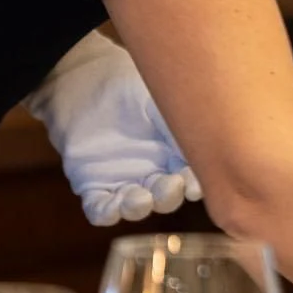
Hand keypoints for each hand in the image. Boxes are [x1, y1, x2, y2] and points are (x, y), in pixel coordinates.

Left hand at [25, 31, 202, 227]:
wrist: (85, 79)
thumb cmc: (128, 87)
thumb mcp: (159, 103)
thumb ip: (180, 126)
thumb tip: (207, 143)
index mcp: (174, 156)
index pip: (190, 178)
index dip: (194, 185)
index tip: (194, 183)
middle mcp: (152, 174)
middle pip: (166, 197)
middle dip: (169, 196)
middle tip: (171, 184)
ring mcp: (123, 182)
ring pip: (135, 207)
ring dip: (139, 207)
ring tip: (141, 198)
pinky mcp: (93, 186)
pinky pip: (100, 209)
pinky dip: (106, 212)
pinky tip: (112, 207)